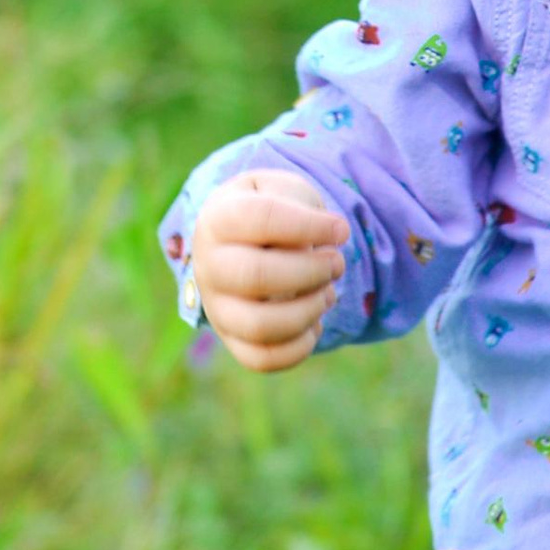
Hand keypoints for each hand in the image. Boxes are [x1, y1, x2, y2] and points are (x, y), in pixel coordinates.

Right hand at [190, 170, 349, 370]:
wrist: (244, 240)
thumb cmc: (271, 211)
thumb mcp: (283, 189)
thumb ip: (302, 206)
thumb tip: (327, 241)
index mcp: (219, 218)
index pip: (260, 219)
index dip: (309, 226)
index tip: (341, 229)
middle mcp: (208, 265)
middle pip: (257, 276)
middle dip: (311, 271)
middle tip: (336, 263)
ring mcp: (217, 307)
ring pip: (260, 325)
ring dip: (309, 310)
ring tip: (328, 293)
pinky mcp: (231, 339)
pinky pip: (262, 359)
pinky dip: (300, 346)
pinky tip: (315, 322)